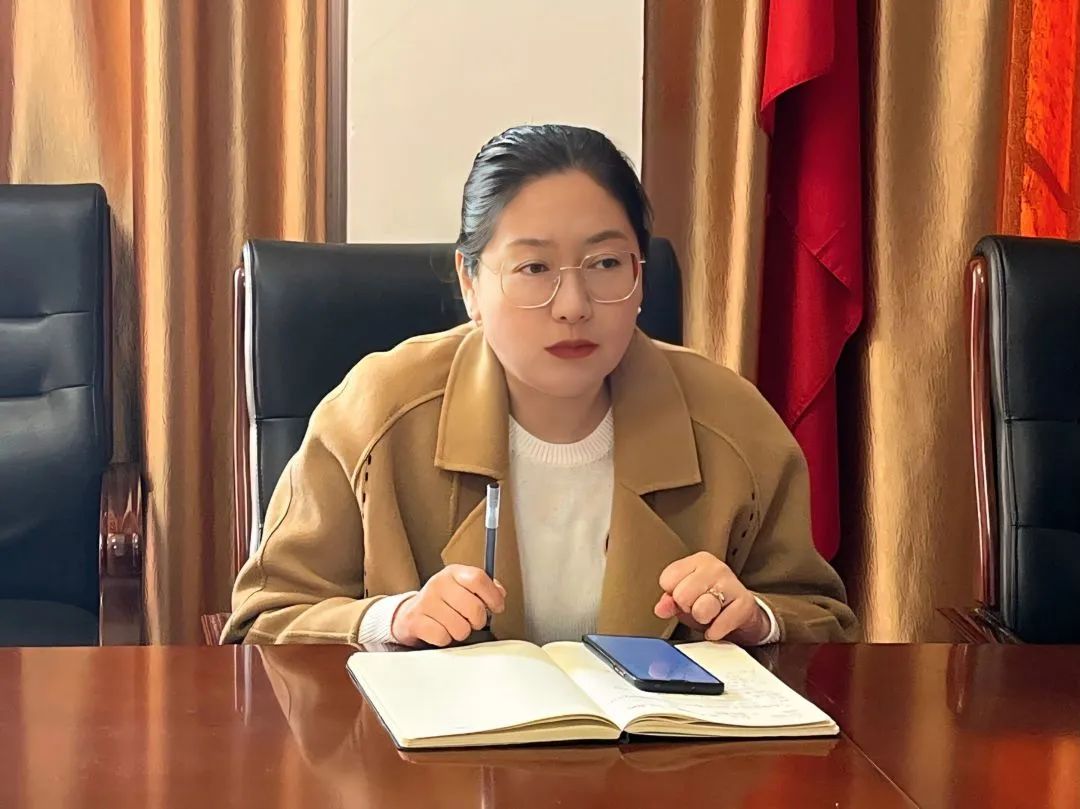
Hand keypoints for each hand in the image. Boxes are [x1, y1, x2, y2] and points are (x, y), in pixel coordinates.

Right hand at [391, 565, 505, 646]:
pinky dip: (445, 639)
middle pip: (473, 607)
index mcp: (453, 573)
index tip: (497, 607)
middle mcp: (438, 584)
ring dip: (461, 632)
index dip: (493, 596)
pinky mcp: (416, 621)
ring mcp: (425, 602)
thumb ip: (483, 589)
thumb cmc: (442, 602)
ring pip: (460, 627)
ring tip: (454, 626)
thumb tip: (500, 593)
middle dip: (478, 621)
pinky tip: (441, 631)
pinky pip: (443, 637)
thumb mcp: (462, 588)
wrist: (410, 614)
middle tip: (473, 622)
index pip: (478, 578)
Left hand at [653, 552, 770, 643]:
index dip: (673, 595)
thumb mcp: (686, 598)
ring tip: (709, 614)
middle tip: (698, 607)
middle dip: (688, 608)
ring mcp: (731, 583)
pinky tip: (717, 626)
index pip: (667, 579)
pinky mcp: (745, 603)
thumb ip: (669, 601)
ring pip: (700, 609)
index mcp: (697, 561)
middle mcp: (715, 567)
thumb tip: (661, 608)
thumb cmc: (711, 601)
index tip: (686, 598)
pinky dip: (716, 631)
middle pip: (682, 595)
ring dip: (703, 619)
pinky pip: (720, 623)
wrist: (743, 613)